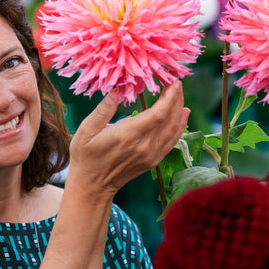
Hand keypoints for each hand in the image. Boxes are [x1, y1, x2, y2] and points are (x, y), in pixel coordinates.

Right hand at [66, 82, 188, 198]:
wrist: (92, 186)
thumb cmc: (85, 156)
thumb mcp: (86, 130)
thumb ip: (102, 110)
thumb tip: (115, 91)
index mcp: (128, 135)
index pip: (158, 114)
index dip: (169, 97)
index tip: (173, 82)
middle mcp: (144, 146)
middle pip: (170, 120)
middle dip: (176, 99)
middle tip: (176, 83)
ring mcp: (150, 155)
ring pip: (174, 130)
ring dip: (180, 111)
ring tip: (180, 95)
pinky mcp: (153, 161)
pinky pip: (172, 141)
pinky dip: (180, 127)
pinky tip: (182, 115)